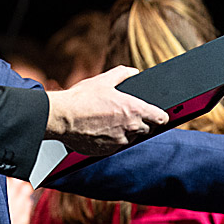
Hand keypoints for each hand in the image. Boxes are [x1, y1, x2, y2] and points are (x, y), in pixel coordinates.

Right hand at [45, 65, 168, 155]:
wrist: (61, 117)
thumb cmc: (81, 98)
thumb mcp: (104, 80)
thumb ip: (123, 74)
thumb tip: (133, 72)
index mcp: (134, 110)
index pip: (161, 118)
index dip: (160, 115)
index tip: (158, 114)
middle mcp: (130, 128)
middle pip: (148, 129)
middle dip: (142, 122)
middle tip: (127, 113)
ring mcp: (119, 142)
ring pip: (131, 138)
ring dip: (126, 130)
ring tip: (109, 119)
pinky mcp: (107, 151)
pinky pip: (116, 145)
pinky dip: (112, 138)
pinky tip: (100, 128)